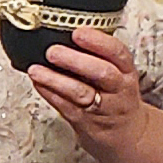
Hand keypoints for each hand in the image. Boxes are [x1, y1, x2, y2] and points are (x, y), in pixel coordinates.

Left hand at [30, 27, 152, 151]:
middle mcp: (117, 88)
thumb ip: (98, 55)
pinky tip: (38, 83)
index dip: (98, 42)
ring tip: (36, 70)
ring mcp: (102, 106)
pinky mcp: (85, 120)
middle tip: (53, 51)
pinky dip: (49, 94)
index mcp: (127, 71)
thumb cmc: (115, 94)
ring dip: (55, 80)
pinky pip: (65, 107)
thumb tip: (65, 30)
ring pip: (81, 93)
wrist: (125, 132)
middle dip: (76, 60)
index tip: (78, 32)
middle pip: (102, 73)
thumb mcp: (118, 72)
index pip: (118, 53)